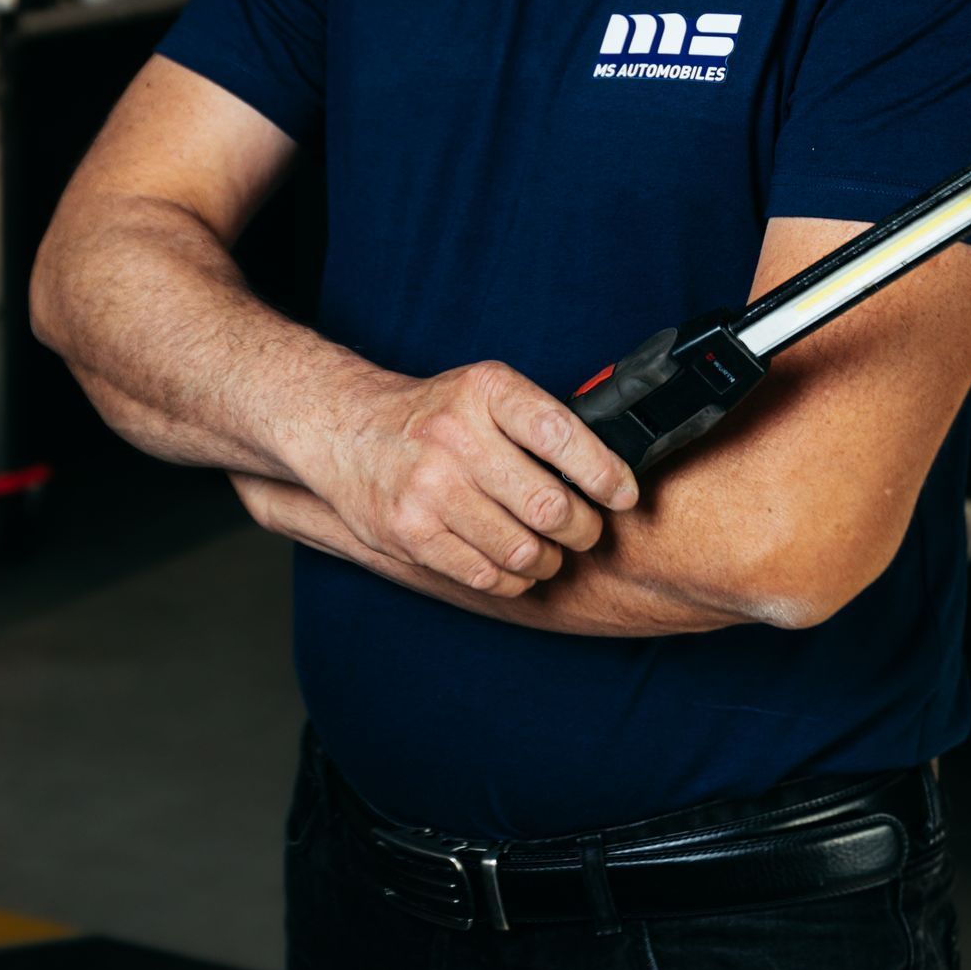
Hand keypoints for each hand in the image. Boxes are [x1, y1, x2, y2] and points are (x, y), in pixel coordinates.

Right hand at [299, 358, 638, 599]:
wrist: (346, 431)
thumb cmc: (434, 415)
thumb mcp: (484, 392)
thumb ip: (539, 422)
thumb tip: (611, 472)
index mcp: (485, 391)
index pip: (562, 435)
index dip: (605, 473)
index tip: (624, 495)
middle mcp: (456, 436)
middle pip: (550, 506)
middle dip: (583, 529)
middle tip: (585, 529)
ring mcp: (429, 487)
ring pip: (523, 549)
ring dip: (549, 560)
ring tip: (549, 551)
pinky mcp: (410, 532)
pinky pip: (487, 575)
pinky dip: (514, 579)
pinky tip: (513, 564)